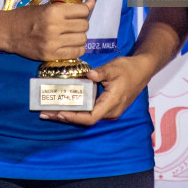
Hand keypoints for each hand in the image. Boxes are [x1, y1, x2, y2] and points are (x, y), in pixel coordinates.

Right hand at [2, 0, 90, 62]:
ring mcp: (52, 42)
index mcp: (53, 11)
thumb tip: (92, 3)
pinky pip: (75, 53)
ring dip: (79, 37)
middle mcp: (54, 27)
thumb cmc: (26, 16)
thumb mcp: (47, 7)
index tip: (78, 13)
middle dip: (82, 24)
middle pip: (84, 26)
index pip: (82, 11)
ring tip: (71, 35)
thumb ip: (70, 6)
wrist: (7, 32)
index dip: (83, 11)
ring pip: (82, 40)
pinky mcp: (50, 55)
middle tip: (73, 25)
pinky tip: (69, 45)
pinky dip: (76, 49)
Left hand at [39, 54, 153, 126]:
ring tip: (49, 111)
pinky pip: (89, 112)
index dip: (73, 117)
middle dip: (64, 117)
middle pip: (84, 120)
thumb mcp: (115, 67)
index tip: (59, 113)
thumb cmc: (129, 69)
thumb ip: (102, 72)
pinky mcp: (106, 107)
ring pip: (86, 117)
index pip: (90, 117)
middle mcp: (109, 112)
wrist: (142, 70)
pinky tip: (63, 105)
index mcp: (111, 104)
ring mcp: (109, 111)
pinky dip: (75, 110)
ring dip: (68, 114)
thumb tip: (90, 74)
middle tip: (44, 113)